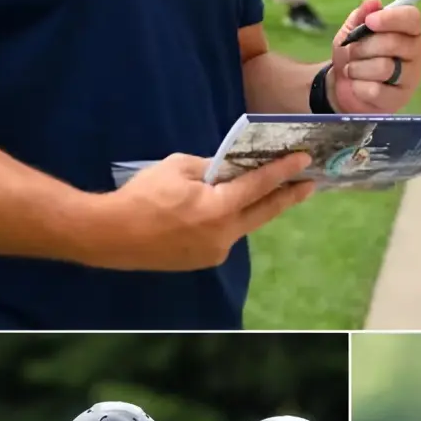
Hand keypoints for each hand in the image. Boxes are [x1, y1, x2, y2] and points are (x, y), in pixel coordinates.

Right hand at [104, 152, 314, 270]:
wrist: (111, 235)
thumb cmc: (142, 196)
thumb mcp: (178, 168)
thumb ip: (210, 169)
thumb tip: (229, 171)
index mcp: (218, 209)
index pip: (259, 185)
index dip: (283, 170)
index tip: (303, 160)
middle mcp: (223, 235)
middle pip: (264, 212)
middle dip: (288, 196)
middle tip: (309, 184)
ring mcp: (214, 252)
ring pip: (244, 225)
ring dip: (258, 208)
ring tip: (273, 193)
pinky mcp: (202, 260)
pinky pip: (225, 236)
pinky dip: (231, 220)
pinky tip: (229, 210)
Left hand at [329, 0, 420, 113]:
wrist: (342, 85)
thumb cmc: (354, 54)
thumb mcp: (353, 31)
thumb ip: (362, 15)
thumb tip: (373, 2)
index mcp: (409, 31)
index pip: (412, 18)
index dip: (390, 18)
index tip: (369, 22)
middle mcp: (416, 52)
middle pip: (394, 42)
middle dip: (364, 46)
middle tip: (352, 51)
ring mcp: (411, 77)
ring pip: (384, 67)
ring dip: (358, 67)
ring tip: (352, 70)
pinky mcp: (399, 98)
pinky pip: (376, 90)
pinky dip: (358, 87)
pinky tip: (357, 86)